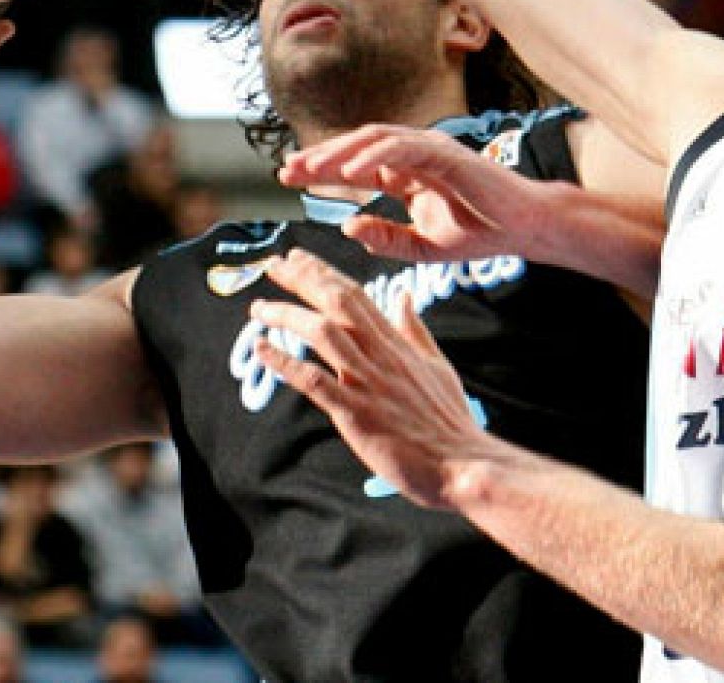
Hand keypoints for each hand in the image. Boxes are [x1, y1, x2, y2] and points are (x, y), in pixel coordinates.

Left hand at [250, 249, 492, 508]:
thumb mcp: (437, 366)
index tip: (298, 258)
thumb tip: (404, 297)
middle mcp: (381, 356)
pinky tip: (262, 350)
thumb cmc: (451, 422)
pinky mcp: (357, 413)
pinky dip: (285, 363)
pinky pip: (314, 381)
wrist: (463, 465)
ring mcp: (368, 383)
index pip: (356, 295)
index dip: (324, 273)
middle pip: (338, 302)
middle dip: (303, 279)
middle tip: (273, 264)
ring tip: (259, 308)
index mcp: (398, 344)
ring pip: (323, 333)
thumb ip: (415, 331)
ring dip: (288, 316)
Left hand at [280, 124, 543, 262]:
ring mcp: (431, 150)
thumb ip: (387, 239)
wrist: (525, 229)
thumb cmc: (482, 232)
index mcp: (407, 173)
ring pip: (375, 141)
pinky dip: (375, 156)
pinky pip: (404, 149)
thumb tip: (348, 228)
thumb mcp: (424, 246)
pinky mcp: (447, 153)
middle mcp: (415, 155)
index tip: (290, 178)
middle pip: (357, 147)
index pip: (357, 166)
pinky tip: (351, 170)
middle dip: (321, 157)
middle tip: (288, 170)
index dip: (322, 169)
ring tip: (312, 168)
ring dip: (341, 153)